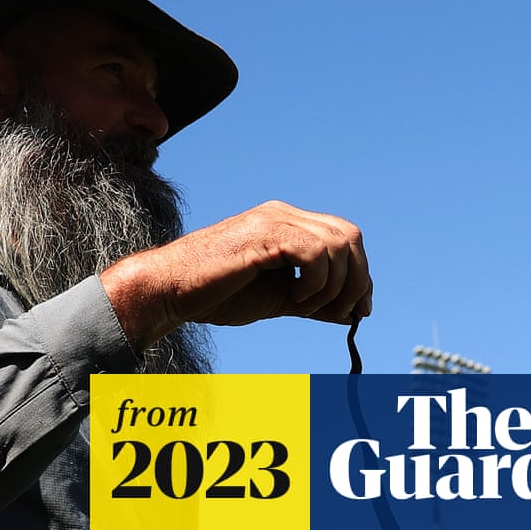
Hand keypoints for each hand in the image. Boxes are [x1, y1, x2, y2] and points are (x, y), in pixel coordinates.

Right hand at [100, 200, 371, 350]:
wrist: (170, 292)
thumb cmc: (215, 295)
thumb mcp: (278, 300)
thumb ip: (314, 302)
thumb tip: (351, 314)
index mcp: (286, 224)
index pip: (344, 237)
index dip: (360, 274)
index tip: (359, 311)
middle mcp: (283, 214)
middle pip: (350, 236)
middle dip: (356, 280)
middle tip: (341, 313)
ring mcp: (272, 220)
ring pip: (338, 244)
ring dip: (334, 286)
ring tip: (306, 308)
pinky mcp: (262, 235)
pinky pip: (313, 253)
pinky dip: (315, 282)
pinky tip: (294, 299)